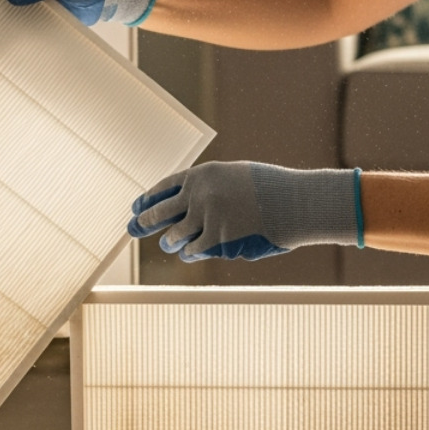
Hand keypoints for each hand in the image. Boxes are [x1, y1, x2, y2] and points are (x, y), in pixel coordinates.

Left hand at [128, 161, 362, 261]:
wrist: (295, 203)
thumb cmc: (271, 191)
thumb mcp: (236, 178)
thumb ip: (211, 190)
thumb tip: (188, 209)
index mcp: (203, 175)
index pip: (165, 187)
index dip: (148, 198)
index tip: (135, 207)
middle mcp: (199, 195)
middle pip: (159, 212)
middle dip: (143, 222)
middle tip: (133, 228)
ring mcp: (206, 219)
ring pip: (173, 236)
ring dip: (170, 241)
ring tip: (169, 243)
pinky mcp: (217, 242)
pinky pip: (194, 251)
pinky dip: (191, 253)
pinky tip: (188, 254)